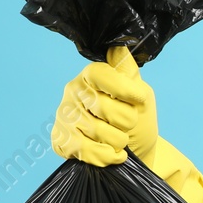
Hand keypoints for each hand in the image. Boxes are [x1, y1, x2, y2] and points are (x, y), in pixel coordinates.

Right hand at [51, 46, 153, 166]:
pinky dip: (107, 156)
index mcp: (91, 75)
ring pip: (96, 131)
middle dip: (126, 121)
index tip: (140, 100)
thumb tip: (119, 46)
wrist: (135, 150)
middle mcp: (73, 91)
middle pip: (102, 106)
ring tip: (121, 139)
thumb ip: (129, 73)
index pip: (100, 75)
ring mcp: (64, 116)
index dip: (122, 88)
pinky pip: (86, 150)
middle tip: (128, 124)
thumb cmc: (137, 117)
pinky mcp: (61, 140)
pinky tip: (114, 154)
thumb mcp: (140, 93)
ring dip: (118, 140)